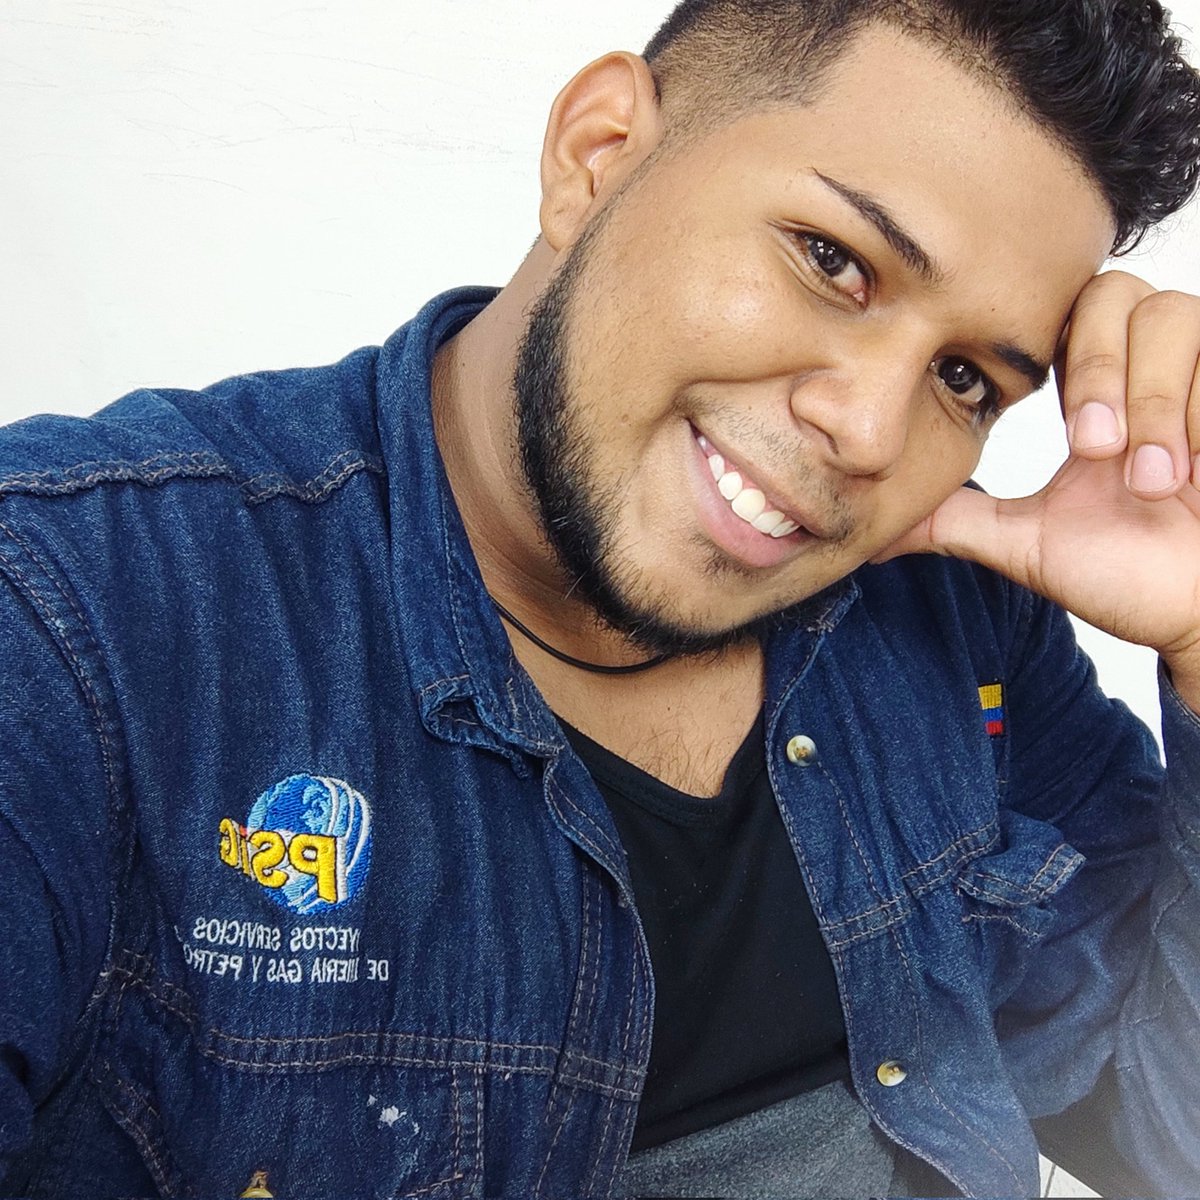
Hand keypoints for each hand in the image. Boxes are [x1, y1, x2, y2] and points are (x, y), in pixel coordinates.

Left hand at [879, 270, 1199, 707]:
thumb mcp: (1023, 542)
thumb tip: (872, 534)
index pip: (1063, 308)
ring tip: (1151, 479)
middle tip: (1095, 452)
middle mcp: (1147, 369)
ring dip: (1153, 399)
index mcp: (1091, 391)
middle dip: (1100, 373)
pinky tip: (1198, 472)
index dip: (1053, 351)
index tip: (1056, 432)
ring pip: (1174, 313)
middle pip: (1115, 292)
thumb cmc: (1127, 576)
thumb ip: (954, 521)